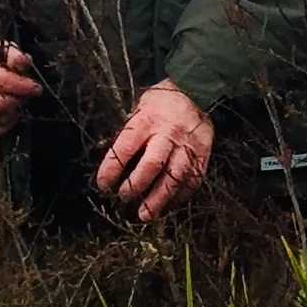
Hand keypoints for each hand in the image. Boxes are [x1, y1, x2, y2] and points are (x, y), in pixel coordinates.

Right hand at [0, 42, 43, 138]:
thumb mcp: (0, 50)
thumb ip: (14, 55)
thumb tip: (25, 63)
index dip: (20, 85)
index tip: (35, 87)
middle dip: (17, 101)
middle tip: (27, 95)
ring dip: (13, 111)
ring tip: (16, 101)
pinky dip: (7, 122)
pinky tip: (8, 111)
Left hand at [96, 80, 215, 224]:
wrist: (196, 91)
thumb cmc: (160, 102)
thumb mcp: (138, 109)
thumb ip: (127, 134)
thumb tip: (109, 162)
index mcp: (147, 120)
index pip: (125, 149)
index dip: (111, 169)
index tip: (103, 185)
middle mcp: (168, 134)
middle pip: (151, 166)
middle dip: (135, 186)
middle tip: (124, 199)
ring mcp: (188, 145)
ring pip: (174, 178)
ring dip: (158, 200)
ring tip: (145, 215)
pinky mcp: (203, 154)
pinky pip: (192, 180)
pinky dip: (180, 196)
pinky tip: (169, 204)